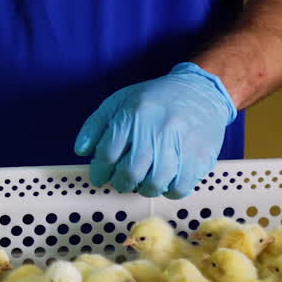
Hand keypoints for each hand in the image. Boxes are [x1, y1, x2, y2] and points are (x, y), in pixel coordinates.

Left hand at [74, 63, 236, 197]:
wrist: (200, 90)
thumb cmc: (154, 99)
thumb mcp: (119, 101)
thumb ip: (95, 125)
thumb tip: (81, 151)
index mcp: (134, 113)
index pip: (107, 154)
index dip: (99, 171)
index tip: (99, 177)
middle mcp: (157, 128)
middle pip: (130, 172)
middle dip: (120, 183)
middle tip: (121, 182)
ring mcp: (181, 143)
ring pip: (154, 184)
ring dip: (144, 189)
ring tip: (143, 182)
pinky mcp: (200, 156)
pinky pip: (179, 187)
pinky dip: (168, 191)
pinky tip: (166, 182)